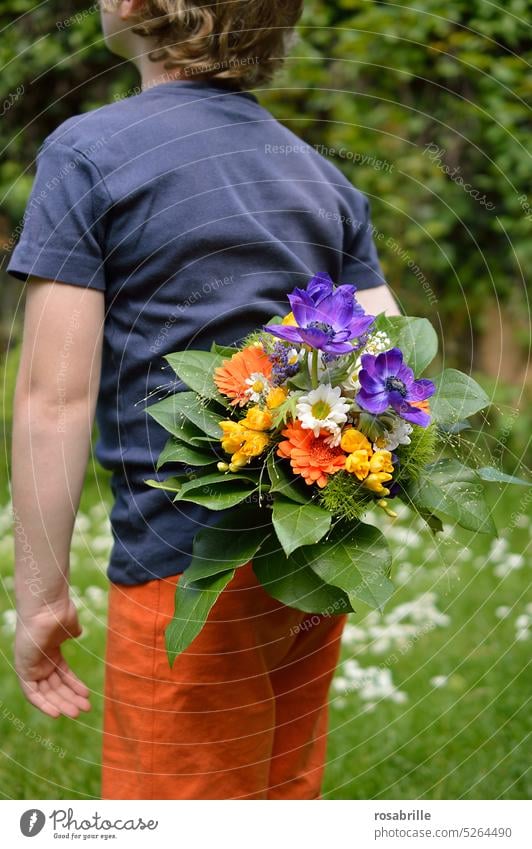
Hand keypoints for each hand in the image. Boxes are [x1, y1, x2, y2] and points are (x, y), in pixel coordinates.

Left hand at [15, 597, 91, 718]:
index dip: (74, 686)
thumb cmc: (60, 612)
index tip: (86, 695)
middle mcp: (39, 661)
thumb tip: (77, 632)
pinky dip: (44, 704)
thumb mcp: (69, 626)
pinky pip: (32, 693)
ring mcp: (31, 666)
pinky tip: (58, 712)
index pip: (62, 676)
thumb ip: (72, 632)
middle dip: (71, 698)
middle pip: (55, 687)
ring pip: (46, 692)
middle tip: (85, 709)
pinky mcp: (23, 670)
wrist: (48, 607)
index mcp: (51, 653)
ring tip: (78, 712)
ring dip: (62, 703)